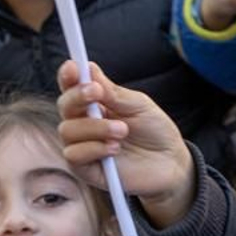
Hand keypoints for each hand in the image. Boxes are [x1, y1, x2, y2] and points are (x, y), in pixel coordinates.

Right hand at [56, 62, 195, 228]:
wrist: (171, 163)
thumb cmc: (154, 131)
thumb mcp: (139, 106)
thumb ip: (113, 92)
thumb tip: (89, 68)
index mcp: (94, 104)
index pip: (71, 87)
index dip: (68, 76)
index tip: (73, 67)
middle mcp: (83, 123)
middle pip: (64, 106)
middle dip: (78, 97)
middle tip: (97, 94)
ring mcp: (83, 145)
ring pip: (67, 130)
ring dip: (95, 127)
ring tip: (122, 130)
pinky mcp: (86, 168)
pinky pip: (73, 155)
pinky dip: (93, 148)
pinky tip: (114, 148)